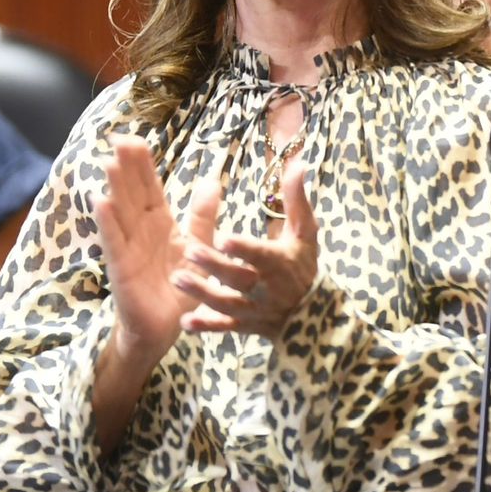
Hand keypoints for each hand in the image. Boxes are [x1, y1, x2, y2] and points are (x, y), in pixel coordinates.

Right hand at [94, 135, 221, 363]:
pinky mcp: (121, 268)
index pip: (149, 188)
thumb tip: (212, 182)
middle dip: (126, 167)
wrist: (166, 327)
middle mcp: (141, 231)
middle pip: (132, 193)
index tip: (134, 138)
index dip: (141, 164)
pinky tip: (100, 202)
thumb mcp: (199, 247)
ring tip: (109, 162)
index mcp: (160, 224)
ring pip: (120, 212)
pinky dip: (108, 223)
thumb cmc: (181, 287)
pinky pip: (114, 242)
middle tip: (118, 138)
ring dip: (114, 188)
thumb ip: (203, 216)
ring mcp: (128, 248)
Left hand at [171, 156, 318, 337]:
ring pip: (227, 303)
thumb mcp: (304, 232)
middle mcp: (268, 288)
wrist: (312, 314)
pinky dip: (207, 327)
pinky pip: (225, 328)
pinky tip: (185, 322)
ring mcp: (255, 309)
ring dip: (202, 293)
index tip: (223, 237)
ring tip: (177, 279)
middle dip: (216, 266)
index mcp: (280, 262)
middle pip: (240, 278)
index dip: (244, 248)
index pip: (261, 255)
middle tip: (189, 250)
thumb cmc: (302, 264)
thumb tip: (297, 163)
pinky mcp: (245, 326)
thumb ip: (296, 199)